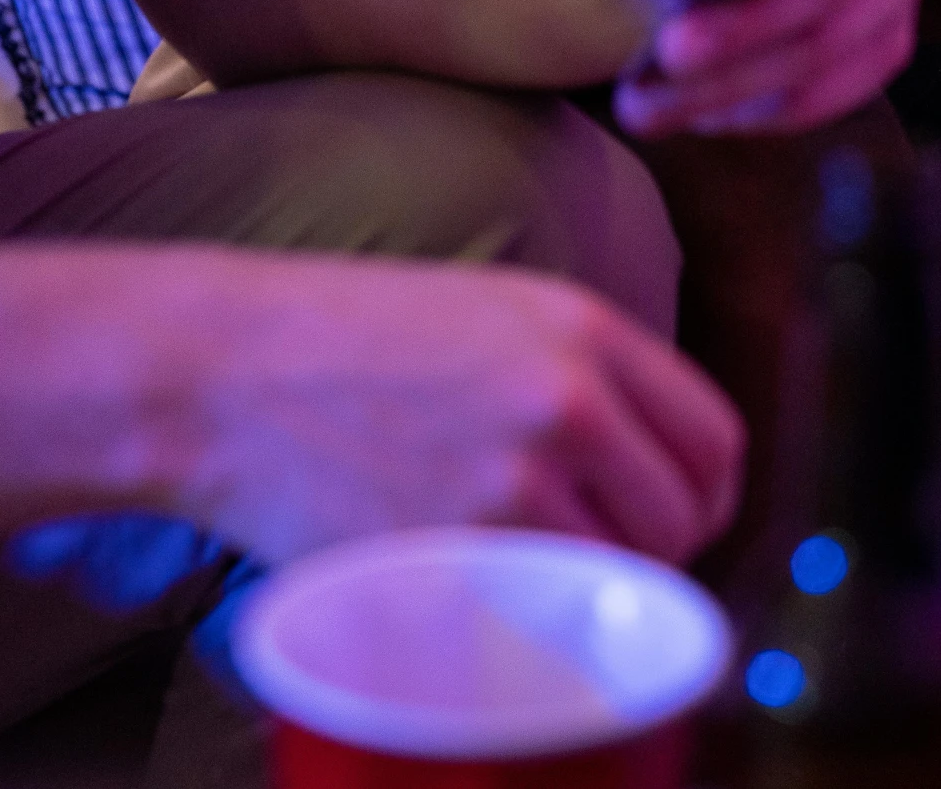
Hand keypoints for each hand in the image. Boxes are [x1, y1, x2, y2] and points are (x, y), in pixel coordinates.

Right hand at [75, 252, 741, 578]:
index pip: (713, 438)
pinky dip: (525, 629)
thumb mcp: (491, 312)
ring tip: (523, 574)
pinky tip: (478, 597)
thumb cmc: (347, 338)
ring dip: (587, 597)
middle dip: (651, 557)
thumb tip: (651, 470)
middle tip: (594, 563)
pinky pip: (542, 623)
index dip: (704, 496)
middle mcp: (567, 400)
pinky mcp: (458, 554)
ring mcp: (514, 481)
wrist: (227, 369)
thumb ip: (584, 376)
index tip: (673, 522)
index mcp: (583, 327)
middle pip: (680, 522)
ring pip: (618, 583)